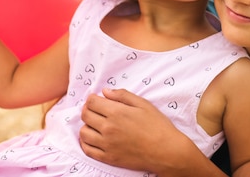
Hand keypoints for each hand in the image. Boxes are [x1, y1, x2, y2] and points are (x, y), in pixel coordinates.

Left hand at [80, 88, 209, 174]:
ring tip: (94, 123)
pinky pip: (88, 149)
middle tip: (95, 109)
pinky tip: (91, 138)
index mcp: (116, 113)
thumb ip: (123, 95)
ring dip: (86, 125)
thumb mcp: (143, 104)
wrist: (166, 151)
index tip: (96, 98)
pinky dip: (85, 142)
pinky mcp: (108, 158)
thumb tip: (105, 92)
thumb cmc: (157, 126)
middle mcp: (108, 128)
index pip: (92, 102)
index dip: (92, 98)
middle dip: (88, 109)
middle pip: (86, 115)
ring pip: (84, 132)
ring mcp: (107, 144)